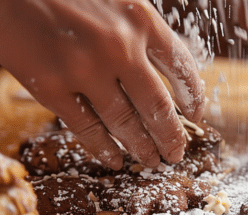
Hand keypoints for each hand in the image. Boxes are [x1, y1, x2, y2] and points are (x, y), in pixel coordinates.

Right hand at [0, 0, 204, 168]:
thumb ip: (138, 28)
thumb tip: (164, 70)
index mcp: (140, 19)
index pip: (181, 68)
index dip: (193, 97)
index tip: (196, 116)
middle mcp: (120, 47)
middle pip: (158, 106)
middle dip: (172, 136)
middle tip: (178, 153)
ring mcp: (85, 70)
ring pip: (125, 123)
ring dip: (142, 148)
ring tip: (152, 162)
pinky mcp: (51, 87)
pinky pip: (86, 128)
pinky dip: (103, 149)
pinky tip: (114, 160)